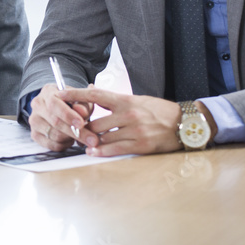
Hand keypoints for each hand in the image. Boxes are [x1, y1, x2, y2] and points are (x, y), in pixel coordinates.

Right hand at [29, 83, 93, 150]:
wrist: (59, 108)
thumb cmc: (72, 103)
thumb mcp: (81, 100)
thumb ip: (83, 105)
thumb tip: (82, 112)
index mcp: (48, 91)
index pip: (53, 103)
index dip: (68, 115)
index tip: (81, 123)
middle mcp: (37, 105)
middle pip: (55, 122)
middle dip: (76, 132)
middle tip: (93, 140)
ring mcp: (34, 120)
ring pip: (54, 135)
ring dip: (71, 138)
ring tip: (82, 136)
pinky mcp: (34, 134)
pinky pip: (51, 145)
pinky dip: (65, 145)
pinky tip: (70, 139)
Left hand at [58, 86, 181, 155]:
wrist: (185, 123)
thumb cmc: (159, 110)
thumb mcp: (137, 99)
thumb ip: (114, 100)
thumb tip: (92, 92)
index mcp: (125, 100)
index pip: (94, 95)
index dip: (75, 94)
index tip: (59, 95)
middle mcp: (128, 114)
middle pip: (95, 121)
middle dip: (81, 127)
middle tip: (69, 129)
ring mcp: (134, 130)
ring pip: (103, 137)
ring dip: (90, 141)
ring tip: (80, 142)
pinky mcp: (141, 145)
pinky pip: (115, 149)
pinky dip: (102, 151)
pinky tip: (93, 152)